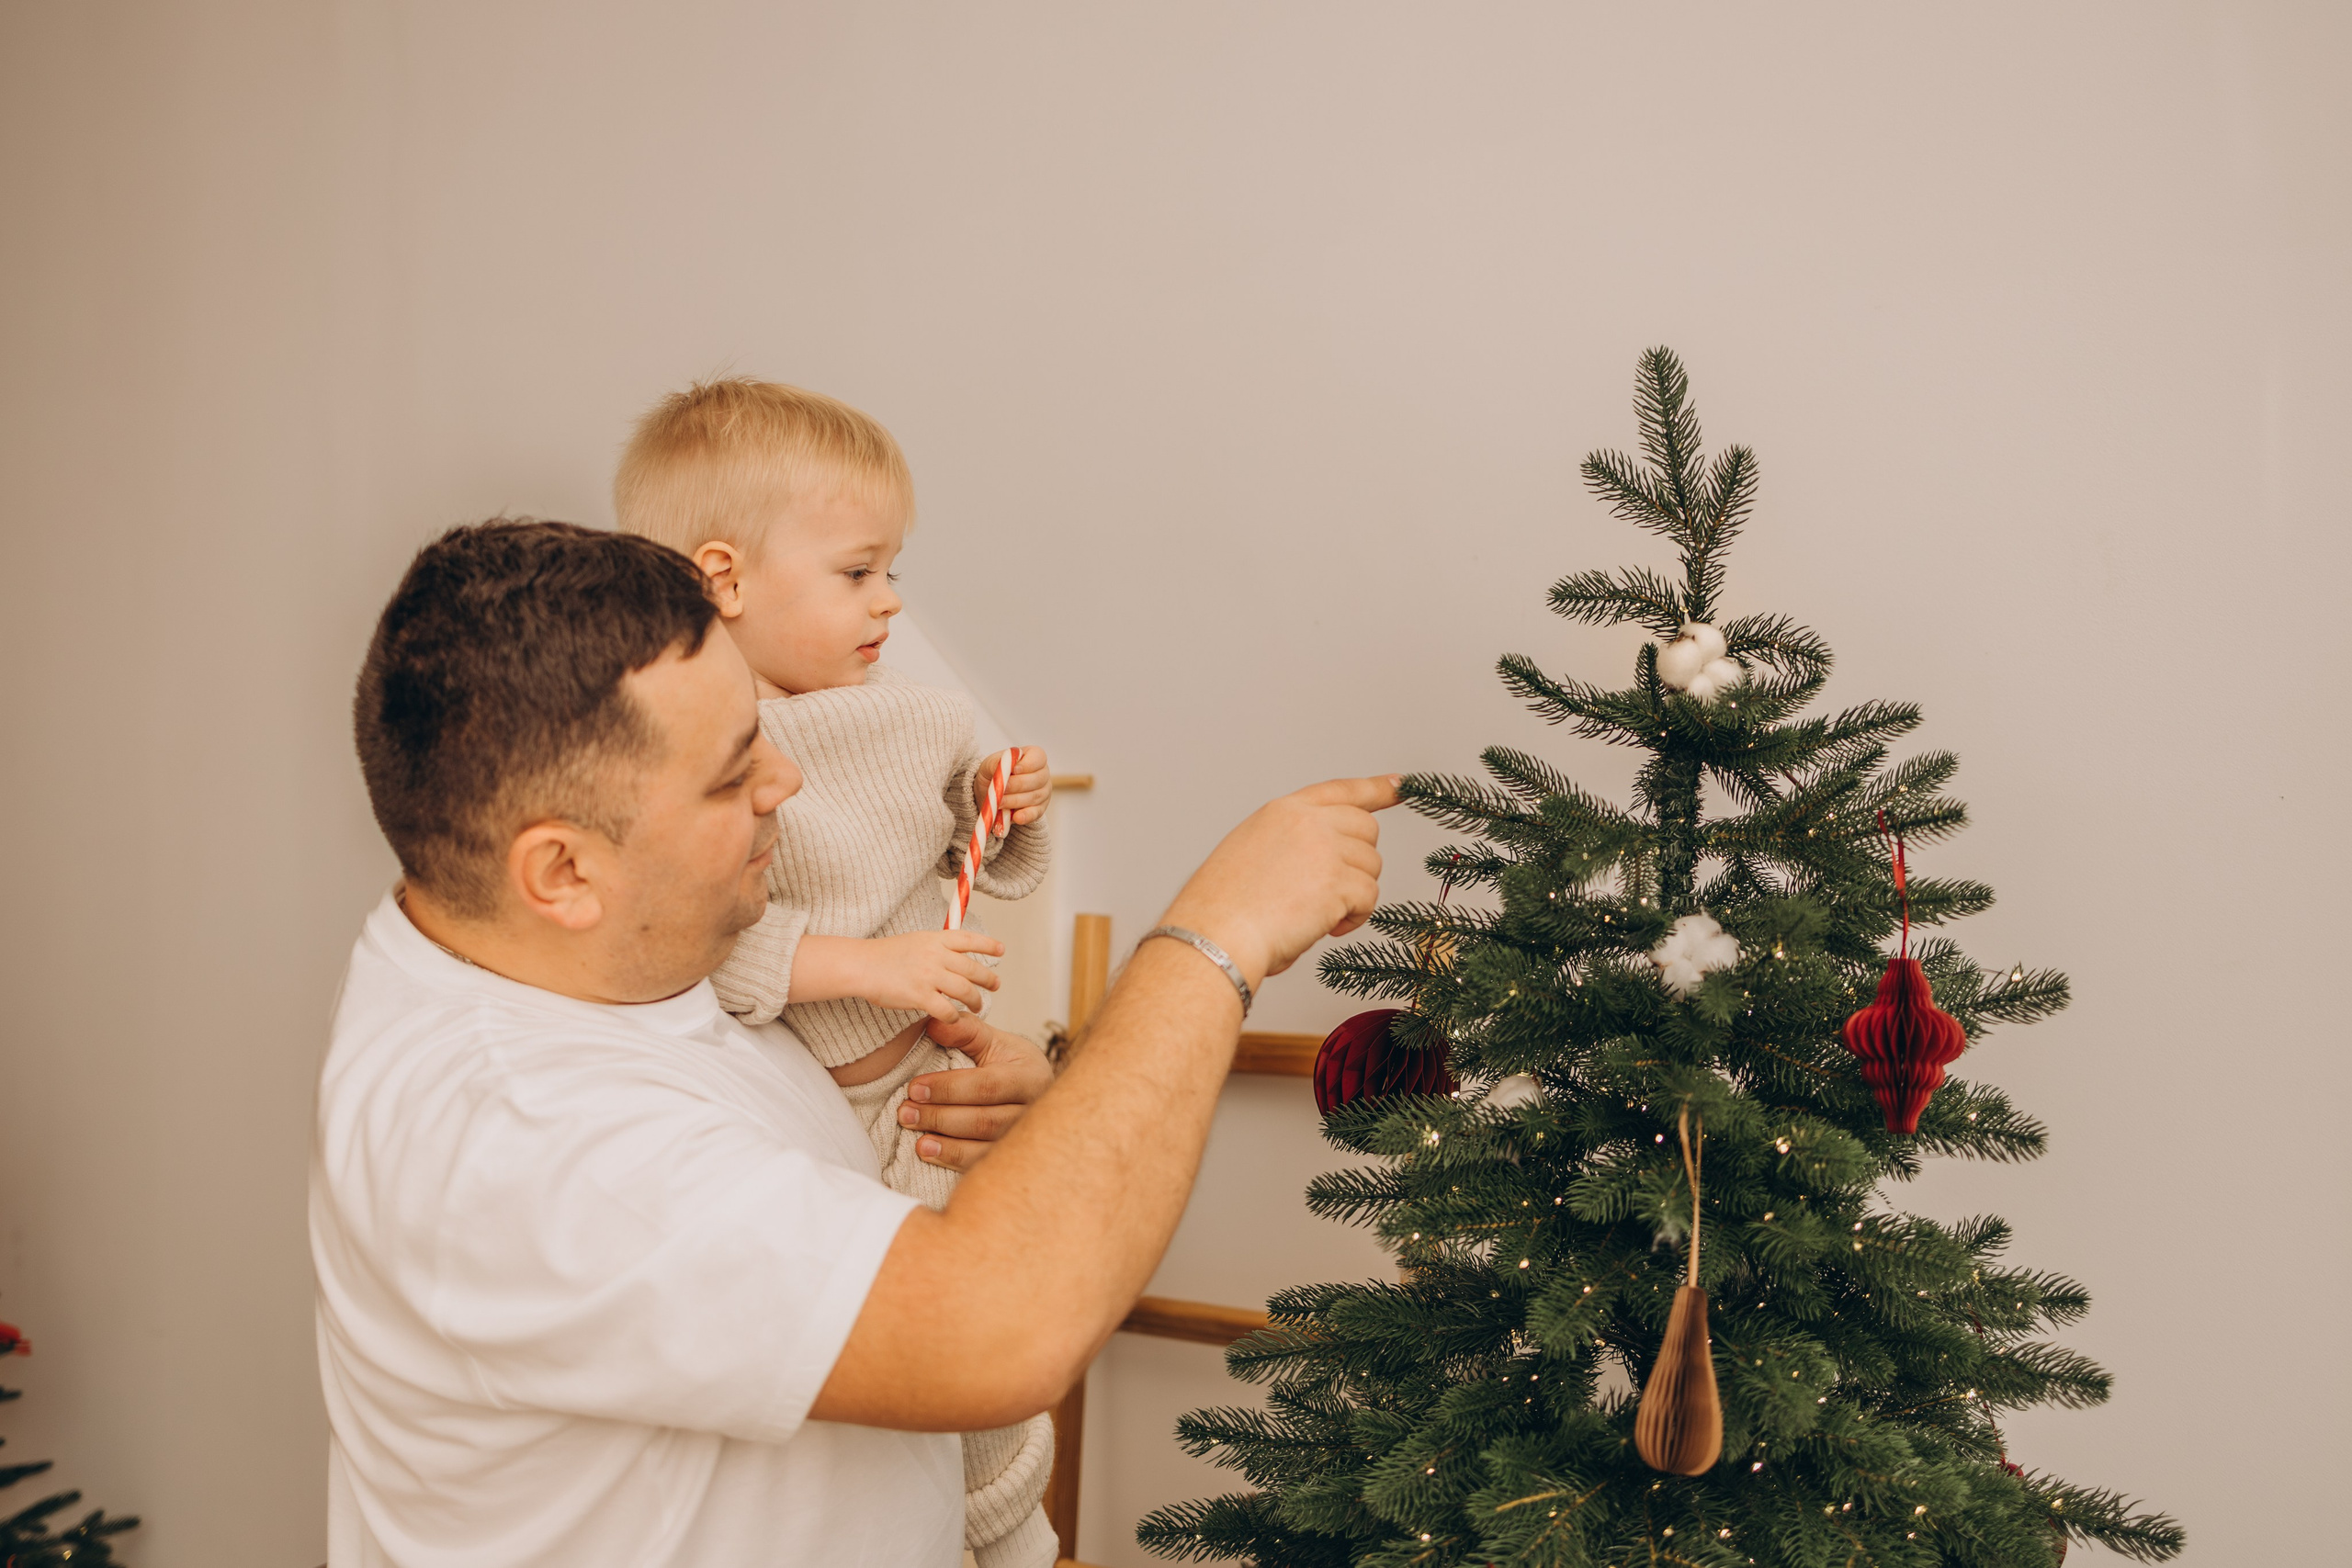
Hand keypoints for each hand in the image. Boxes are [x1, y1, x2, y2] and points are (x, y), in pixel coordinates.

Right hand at [854, 929, 1005, 1019]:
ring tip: (978, 1006)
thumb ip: (936, 946)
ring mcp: (929, 975)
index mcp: (935, 939)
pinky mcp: (920, 996)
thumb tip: (955, 954)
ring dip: (976, 1000)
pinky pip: (947, 1010)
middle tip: (995, 986)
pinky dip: (955, 1016)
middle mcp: (936, 955)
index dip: (988, 945)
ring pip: (965, 990)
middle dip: (988, 979)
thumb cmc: (885, 955)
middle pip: (973, 968)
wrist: (861, 965)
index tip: (1001, 950)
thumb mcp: (916, 940)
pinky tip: (954, 1018)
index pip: (969, 939)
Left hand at [899, 1014, 1053, 1171]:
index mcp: (1029, 1076)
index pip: (987, 1086)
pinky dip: (953, 1159)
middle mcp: (1033, 1111)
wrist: (1031, 1089)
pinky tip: (929, 1153)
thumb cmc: (1008, 1063)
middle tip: (905, 1112)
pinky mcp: (1011, 1156)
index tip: (914, 1088)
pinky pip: (982, 1163)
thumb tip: (934, 1023)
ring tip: (915, 1139)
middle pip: (984, 1121)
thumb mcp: (992, 1040)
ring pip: (984, 1147)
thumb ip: (965, 1031)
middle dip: (940, 1117)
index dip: (948, 1088)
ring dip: (945, 1144)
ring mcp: (1024, 1138)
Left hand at [975, 746, 1051, 827]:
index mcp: (1034, 756)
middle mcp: (1043, 774)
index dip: (1028, 764)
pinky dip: (1025, 816)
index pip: (1038, 757)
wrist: (991, 793)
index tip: (1014, 769)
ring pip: (1034, 797)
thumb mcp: (990, 765)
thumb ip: (995, 763)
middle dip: (1017, 785)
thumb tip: (1002, 765)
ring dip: (1015, 801)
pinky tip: (1016, 817)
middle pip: (1037, 779)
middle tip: (1001, 788)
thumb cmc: (994, 773)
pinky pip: (1035, 813)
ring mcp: (1044, 792)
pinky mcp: (1039, 809)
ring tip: (999, 802)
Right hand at [1159, 775, 1397, 987]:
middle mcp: (1308, 822)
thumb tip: (1323, 868)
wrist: (1215, 933)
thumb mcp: (1251, 854)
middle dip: (1358, 862)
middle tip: (1334, 891)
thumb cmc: (1223, 909)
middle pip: (1366, 830)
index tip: (1399, 785)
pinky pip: (1369, 897)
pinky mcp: (1338, 881)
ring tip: (1317, 916)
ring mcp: (1325, 849)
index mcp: (1283, 812)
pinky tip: (1327, 929)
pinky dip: (1354, 918)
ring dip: (1353, 895)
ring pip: (1371, 867)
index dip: (1375, 789)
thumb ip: (1291, 846)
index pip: (1340, 791)